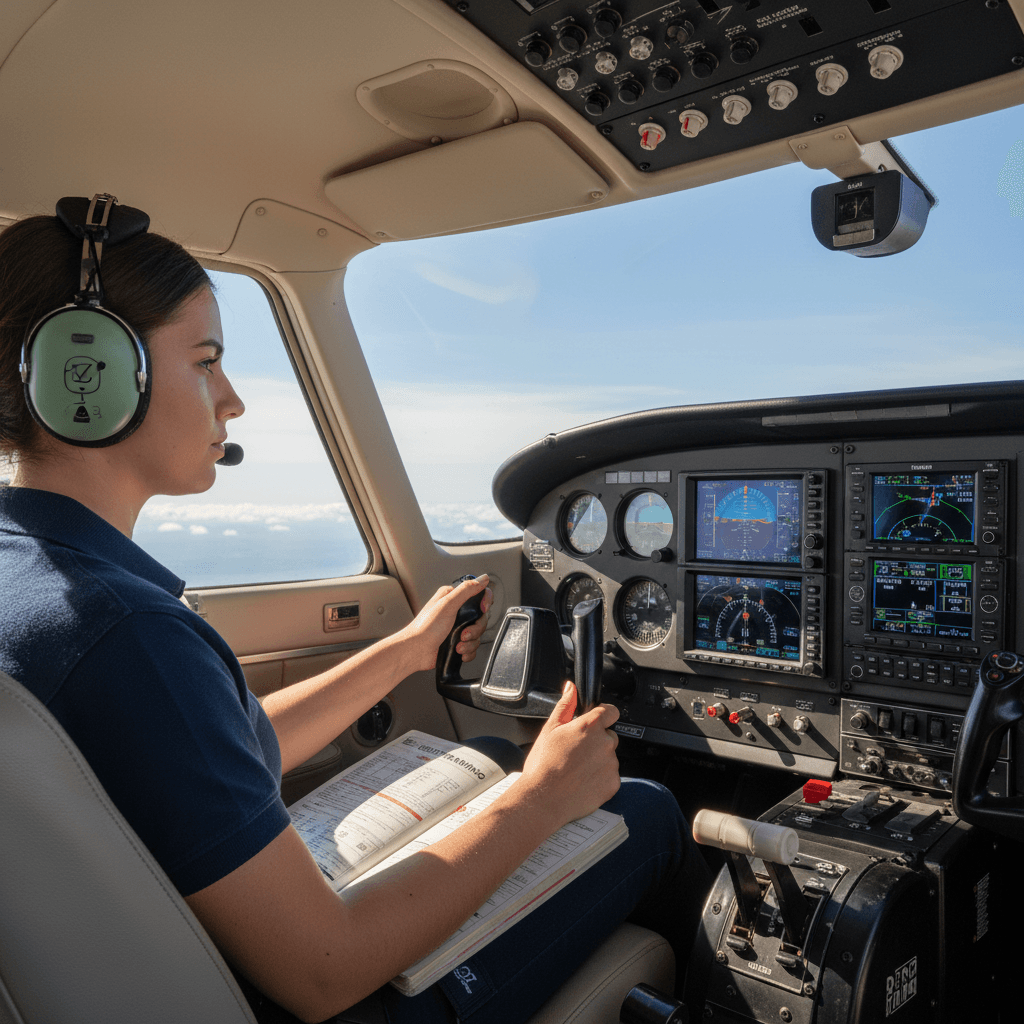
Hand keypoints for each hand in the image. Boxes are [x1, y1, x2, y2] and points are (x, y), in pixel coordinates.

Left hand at [405, 574, 492, 671]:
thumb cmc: (425, 628)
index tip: (483, 609)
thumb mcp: (447, 604)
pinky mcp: (457, 641)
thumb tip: (483, 579)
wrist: (415, 651)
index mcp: (452, 597)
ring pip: (478, 633)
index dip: (485, 602)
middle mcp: (456, 611)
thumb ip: (466, 590)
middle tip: (464, 633)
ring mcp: (457, 627)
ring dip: (470, 642)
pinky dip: (468, 651)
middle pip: (481, 617)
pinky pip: (473, 646)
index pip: (478, 594)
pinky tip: (459, 652)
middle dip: (475, 629)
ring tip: (458, 645)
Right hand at [517, 682, 620, 829]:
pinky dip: (600, 778)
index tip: (598, 721)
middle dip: (596, 742)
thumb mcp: (549, 729)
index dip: (604, 715)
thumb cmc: (544, 765)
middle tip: (576, 752)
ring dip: (598, 761)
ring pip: (609, 757)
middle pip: (609, 736)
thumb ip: (565, 705)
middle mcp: (605, 743)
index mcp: (590, 726)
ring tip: (576, 769)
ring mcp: (611, 765)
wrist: (544, 799)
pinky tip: (582, 781)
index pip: (611, 711)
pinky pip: (610, 776)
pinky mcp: (613, 784)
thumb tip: (571, 688)